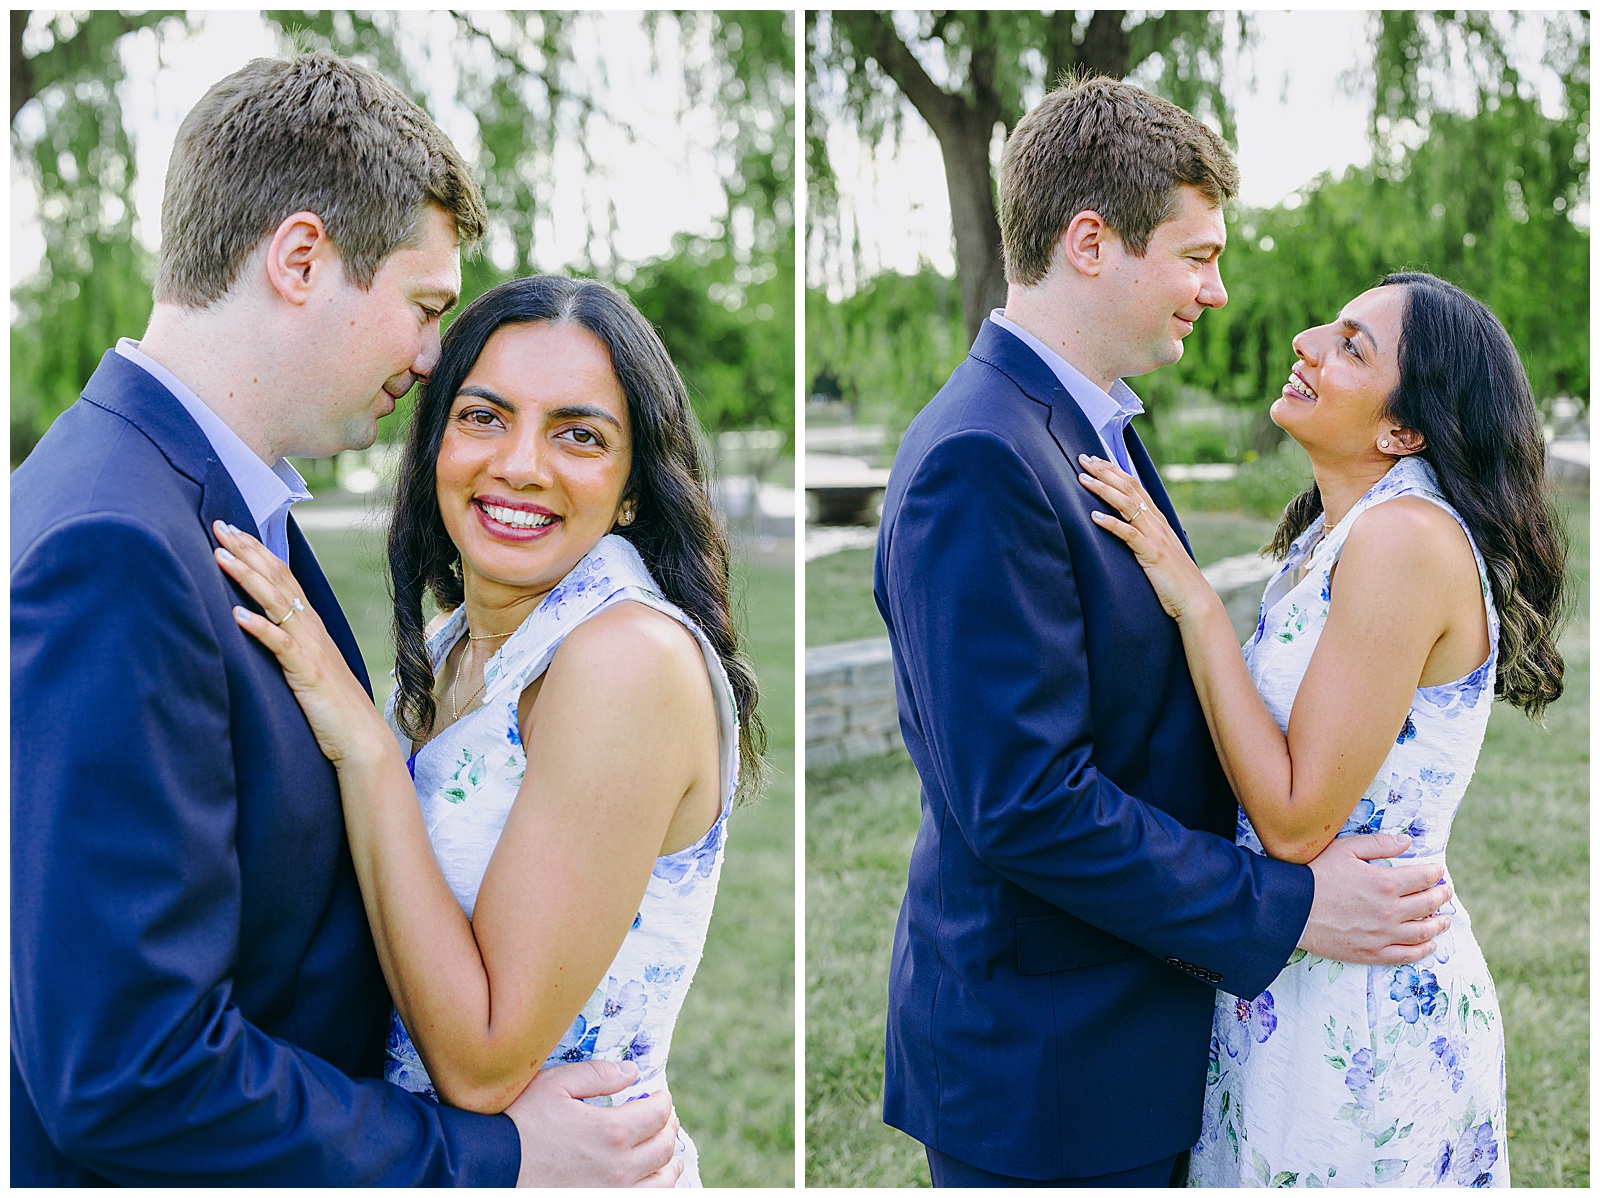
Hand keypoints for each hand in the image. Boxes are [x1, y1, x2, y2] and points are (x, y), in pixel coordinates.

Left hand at [213, 521, 385, 764]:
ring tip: (221, 557)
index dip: (258, 551)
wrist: (361, 738)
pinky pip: (280, 645)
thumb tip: (263, 628)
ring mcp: (311, 649)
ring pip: (277, 603)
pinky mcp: (307, 672)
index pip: (284, 577)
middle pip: (278, 580)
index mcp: (312, 626)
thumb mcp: (308, 668)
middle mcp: (312, 629)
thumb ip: (289, 645)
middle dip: (248, 551)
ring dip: (248, 578)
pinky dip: (258, 628)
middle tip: (220, 525)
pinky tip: (236, 615)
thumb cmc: (333, 708)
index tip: (232, 530)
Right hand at [507, 1060, 682, 1187]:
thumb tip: (632, 1071)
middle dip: (668, 1127)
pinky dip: (655, 1188)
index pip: (657, 1113)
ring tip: (668, 1154)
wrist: (490, 1167)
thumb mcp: (555, 1085)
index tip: (660, 1095)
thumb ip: (598, 1075)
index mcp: (611, 1132)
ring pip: (662, 1182)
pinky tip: (651, 1180)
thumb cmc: (519, 1123)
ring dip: (669, 1163)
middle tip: (664, 1118)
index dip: (663, 1100)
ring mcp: (611, 1194)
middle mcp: (618, 1168)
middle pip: (663, 1146)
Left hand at [1076, 454, 1211, 619]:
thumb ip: (1143, 535)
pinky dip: (1111, 524)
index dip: (1114, 471)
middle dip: (1105, 472)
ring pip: (1128, 505)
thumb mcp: (1157, 550)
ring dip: (1104, 490)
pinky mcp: (1152, 554)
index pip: (1134, 486)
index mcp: (1157, 520)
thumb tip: (1125, 526)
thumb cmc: (1173, 578)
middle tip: (1083, 459)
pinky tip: (1094, 517)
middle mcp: (1157, 523)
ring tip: (1083, 480)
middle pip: (1129, 488)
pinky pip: (1129, 535)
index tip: (1094, 460)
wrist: (1195, 600)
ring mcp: (1155, 537)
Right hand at [1299, 832, 1452, 963]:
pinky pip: (1407, 955)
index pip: (1424, 878)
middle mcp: (1390, 911)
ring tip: (1444, 919)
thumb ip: (1379, 844)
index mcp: (1385, 883)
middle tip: (1445, 891)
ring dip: (1438, 924)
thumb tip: (1407, 842)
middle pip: (1428, 904)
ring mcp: (1383, 935)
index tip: (1438, 871)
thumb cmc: (1316, 874)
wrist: (1292, 908)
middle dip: (1441, 896)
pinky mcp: (1372, 952)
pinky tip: (1430, 944)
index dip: (1435, 873)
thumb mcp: (1345, 849)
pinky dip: (1423, 950)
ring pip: (1423, 931)